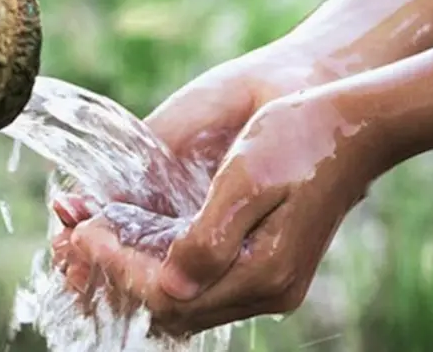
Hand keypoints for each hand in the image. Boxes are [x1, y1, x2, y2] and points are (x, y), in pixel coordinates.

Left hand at [49, 40, 331, 304]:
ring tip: (99, 238)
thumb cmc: (300, 138)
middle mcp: (268, 289)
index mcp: (264, 272)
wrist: (353, 125)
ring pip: (186, 299)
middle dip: (119, 275)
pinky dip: (165, 267)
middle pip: (174, 307)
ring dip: (138, 273)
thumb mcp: (248, 178)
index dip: (118, 268)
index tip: (85, 232)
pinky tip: (141, 240)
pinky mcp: (269, 267)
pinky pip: (204, 283)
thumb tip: (166, 284)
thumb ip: (208, 238)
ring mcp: (271, 282)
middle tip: (79, 238)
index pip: (169, 294)